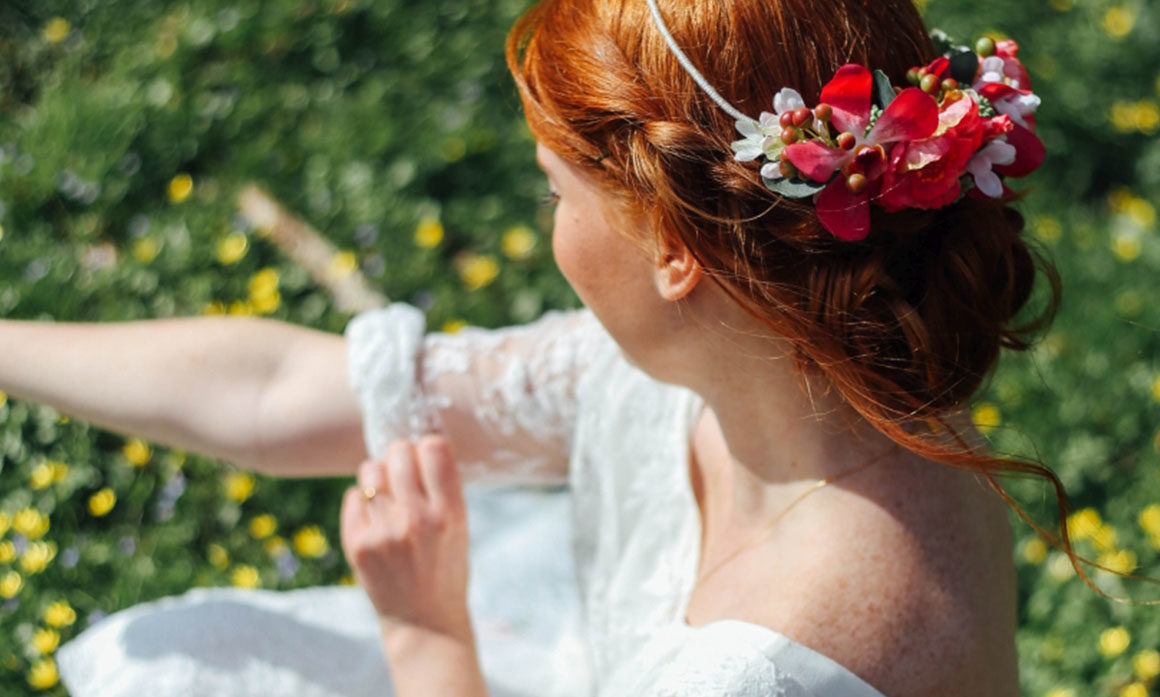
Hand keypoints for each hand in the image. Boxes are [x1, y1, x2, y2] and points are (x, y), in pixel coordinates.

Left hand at [340, 436, 471, 642]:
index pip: (434, 448)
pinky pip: (353, 496)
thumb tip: (417, 445)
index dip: (428, 447)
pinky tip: (376, 519)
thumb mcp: (461, 526)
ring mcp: (383, 532)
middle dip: (401, 456)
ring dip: (380, 476)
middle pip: (398, 451)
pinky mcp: (357, 544)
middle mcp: (416, 519)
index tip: (427, 458)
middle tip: (404, 473)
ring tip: (388, 496)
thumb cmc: (446, 568)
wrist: (423, 620)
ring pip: (371, 470)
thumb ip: (443, 488)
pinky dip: (363, 501)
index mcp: (450, 513)